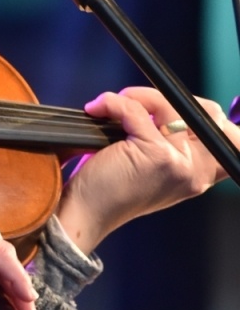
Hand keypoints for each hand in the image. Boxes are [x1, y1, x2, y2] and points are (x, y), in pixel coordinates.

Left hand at [56, 86, 238, 251]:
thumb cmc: (110, 187)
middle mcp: (198, 170)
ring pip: (169, 106)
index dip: (204, 112)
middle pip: (207, 113)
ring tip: (111, 106)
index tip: (167, 107)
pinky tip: (97, 109)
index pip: (229, 135)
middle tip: (137, 101)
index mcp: (201, 173)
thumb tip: (168, 102)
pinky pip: (137, 111)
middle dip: (172, 97)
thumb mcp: (153, 166)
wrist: (84, 213)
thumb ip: (173, 142)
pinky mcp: (157, 156)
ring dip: (135, 97)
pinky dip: (113, 103)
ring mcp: (181, 163)